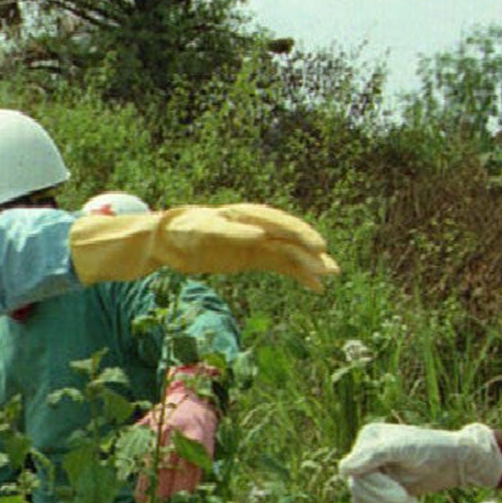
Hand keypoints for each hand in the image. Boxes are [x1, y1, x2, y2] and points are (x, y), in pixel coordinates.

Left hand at [68, 204, 338, 289]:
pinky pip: (283, 265)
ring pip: (289, 252)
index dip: (293, 233)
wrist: (169, 240)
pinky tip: (316, 287)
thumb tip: (256, 235)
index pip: (272, 222)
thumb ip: (224, 231)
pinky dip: (299, 275)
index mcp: (240, 215)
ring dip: (310, 265)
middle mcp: (253, 226)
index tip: (312, 245)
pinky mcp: (255, 256)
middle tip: (329, 264)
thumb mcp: (196, 231)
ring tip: (332, 276)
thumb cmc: (180, 232)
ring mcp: (257, 241)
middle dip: (308, 249)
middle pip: (287, 237)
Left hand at [134, 369, 218, 500]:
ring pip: (185, 476)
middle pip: (168, 473)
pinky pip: (198, 473)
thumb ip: (138, 434)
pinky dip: (192, 487)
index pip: (151, 463)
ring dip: (177, 495)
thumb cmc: (170, 410)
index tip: (141, 501)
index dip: (146, 485)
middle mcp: (178, 439)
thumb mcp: (151, 417)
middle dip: (161, 494)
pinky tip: (186, 499)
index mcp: (162, 431)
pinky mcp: (206, 451)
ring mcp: (194, 446)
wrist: (200, 398)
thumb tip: (119, 455)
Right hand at [336, 421, 501, 502]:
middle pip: (357, 487)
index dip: (374, 485)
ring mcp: (371, 471)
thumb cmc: (434, 450)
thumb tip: (343, 470)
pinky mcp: (378, 487)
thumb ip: (375, 455)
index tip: (401, 494)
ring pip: (360, 499)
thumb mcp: (406, 450)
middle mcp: (365, 453)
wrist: (455, 462)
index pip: (353, 470)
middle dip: (383, 499)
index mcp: (368, 438)